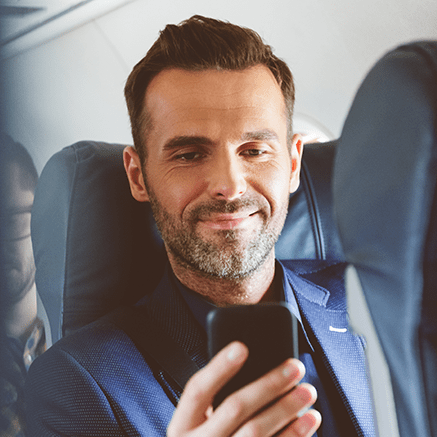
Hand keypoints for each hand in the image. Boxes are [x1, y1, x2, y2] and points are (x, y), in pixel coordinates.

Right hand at [167, 341, 320, 436]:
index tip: (241, 346)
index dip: (219, 367)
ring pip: (257, 432)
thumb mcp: (195, 424)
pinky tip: (308, 420)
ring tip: (308, 391)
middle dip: (269, 384)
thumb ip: (213, 400)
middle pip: (235, 408)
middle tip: (294, 367)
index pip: (197, 390)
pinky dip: (295, 435)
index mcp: (183, 425)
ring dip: (287, 408)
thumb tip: (247, 363)